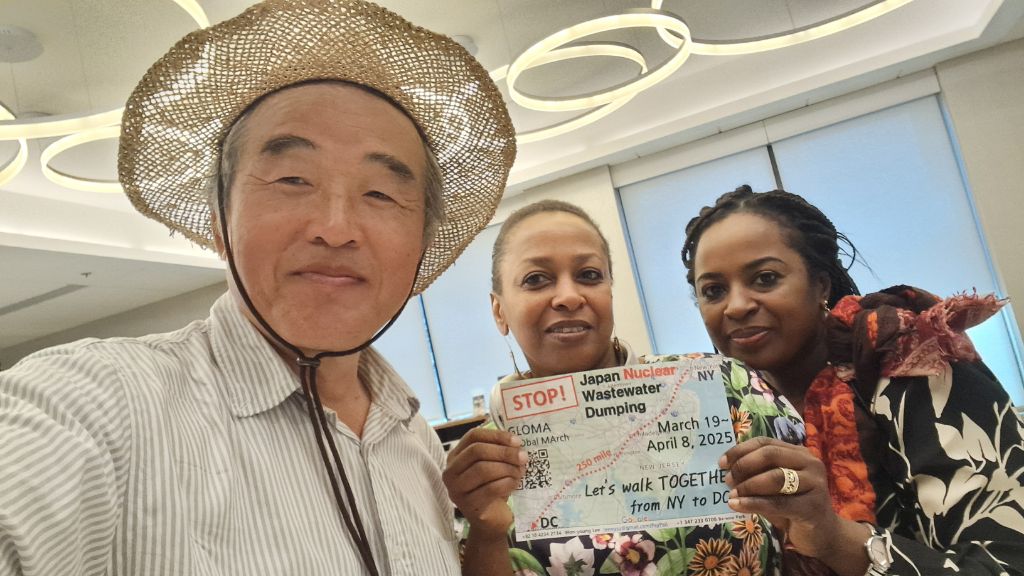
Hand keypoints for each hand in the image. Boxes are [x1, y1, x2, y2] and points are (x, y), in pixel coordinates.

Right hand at [443, 427, 526, 538]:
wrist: (491, 521)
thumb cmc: (492, 488)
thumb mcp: (493, 465)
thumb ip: (498, 451)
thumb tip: (515, 443)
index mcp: (455, 457)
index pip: (473, 436)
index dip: (496, 436)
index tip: (517, 441)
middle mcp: (450, 472)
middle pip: (476, 451)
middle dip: (504, 452)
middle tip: (523, 457)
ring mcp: (456, 490)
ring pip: (483, 469)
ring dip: (507, 468)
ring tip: (520, 472)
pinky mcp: (468, 506)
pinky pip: (491, 488)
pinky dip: (507, 483)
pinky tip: (515, 483)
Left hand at [719, 437, 846, 558]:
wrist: (823, 534)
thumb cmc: (793, 507)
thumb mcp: (772, 488)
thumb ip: (755, 476)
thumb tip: (726, 471)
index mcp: (798, 452)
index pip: (765, 442)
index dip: (740, 450)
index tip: (721, 463)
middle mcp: (810, 462)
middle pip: (770, 455)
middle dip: (744, 466)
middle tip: (727, 480)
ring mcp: (815, 483)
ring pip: (775, 477)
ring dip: (748, 485)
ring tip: (732, 494)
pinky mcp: (814, 506)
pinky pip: (778, 502)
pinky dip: (754, 503)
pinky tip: (738, 505)